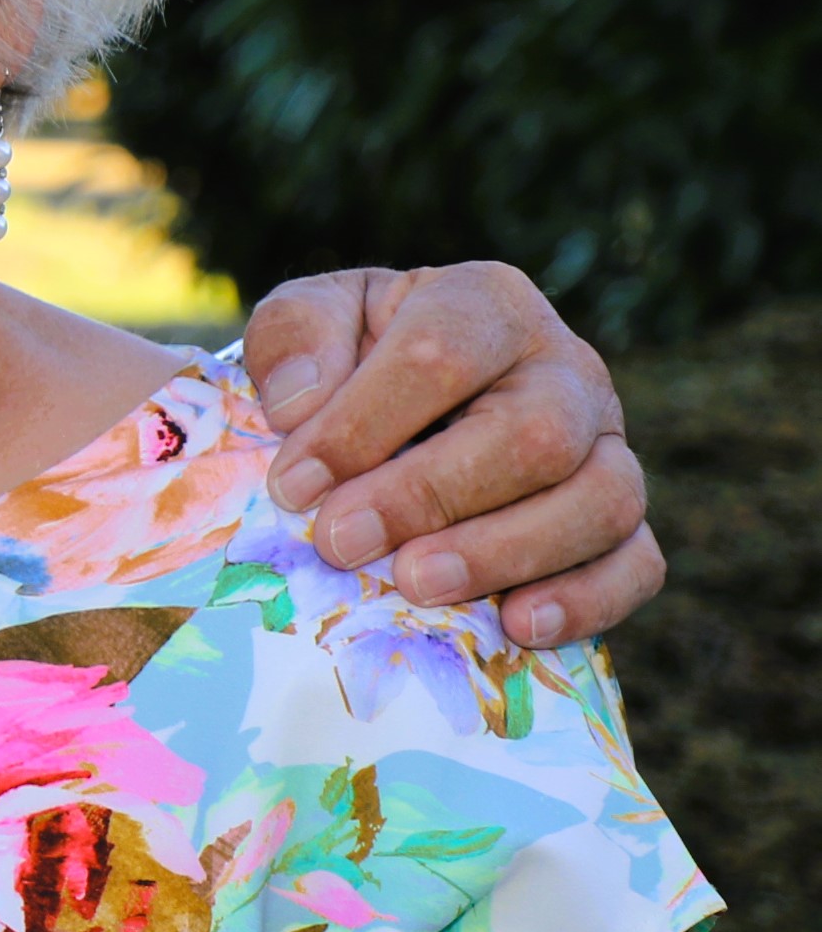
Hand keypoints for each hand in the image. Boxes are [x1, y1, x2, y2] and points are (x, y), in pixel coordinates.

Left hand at [242, 262, 658, 649]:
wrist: (399, 405)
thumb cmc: (349, 358)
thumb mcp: (307, 320)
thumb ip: (293, 336)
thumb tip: (300, 404)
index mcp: (487, 305)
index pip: (442, 354)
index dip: (363, 424)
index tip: (294, 485)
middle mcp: (566, 369)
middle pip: (534, 433)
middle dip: (431, 495)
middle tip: (341, 543)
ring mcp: (608, 445)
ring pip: (601, 501)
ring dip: (503, 553)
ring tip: (414, 587)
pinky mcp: (624, 521)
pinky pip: (638, 564)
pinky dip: (585, 601)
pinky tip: (515, 627)